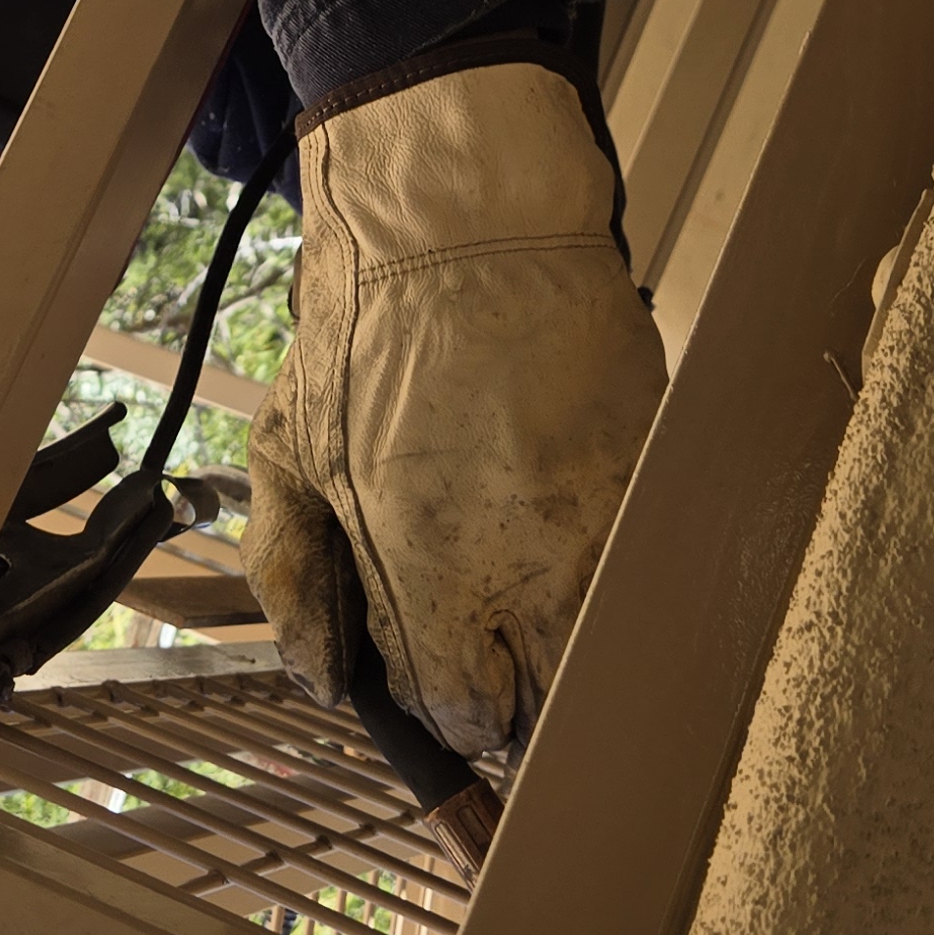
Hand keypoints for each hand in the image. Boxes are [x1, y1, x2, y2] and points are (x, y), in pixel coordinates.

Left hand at [241, 59, 666, 770]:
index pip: (465, 715)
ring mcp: (604, 519)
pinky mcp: (649, 468)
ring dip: (573, 634)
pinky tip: (569, 511)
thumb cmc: (364, 333)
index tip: (442, 674)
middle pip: (552, 705)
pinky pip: (640, 555)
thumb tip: (323, 680)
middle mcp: (529, 566)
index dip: (449, 707)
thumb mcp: (284, 453)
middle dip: (521, 694)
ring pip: (608, 641)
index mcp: (429, 573)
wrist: (465, 219)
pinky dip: (613, 559)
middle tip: (497, 651)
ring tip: (537, 586)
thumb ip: (294, 581)